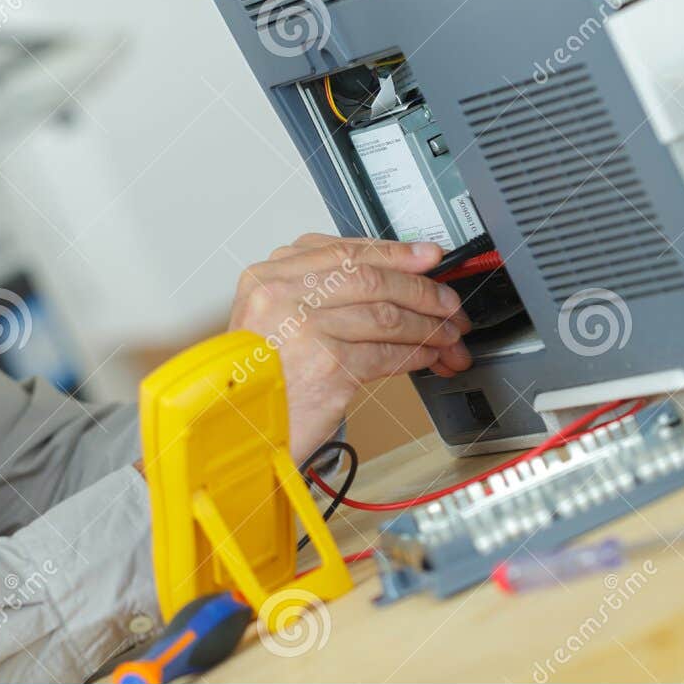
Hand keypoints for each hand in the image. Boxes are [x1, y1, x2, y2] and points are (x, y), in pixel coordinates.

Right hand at [228, 234, 472, 460]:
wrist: (235, 432)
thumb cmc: (255, 381)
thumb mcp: (273, 323)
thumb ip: (316, 295)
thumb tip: (388, 279)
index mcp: (266, 277)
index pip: (343, 251)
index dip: (394, 252)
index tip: (427, 257)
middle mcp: (280, 295)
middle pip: (370, 278)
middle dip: (421, 289)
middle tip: (449, 302)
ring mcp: (303, 328)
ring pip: (385, 314)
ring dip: (427, 325)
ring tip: (447, 335)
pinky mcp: (326, 365)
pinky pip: (387, 352)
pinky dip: (416, 354)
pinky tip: (429, 357)